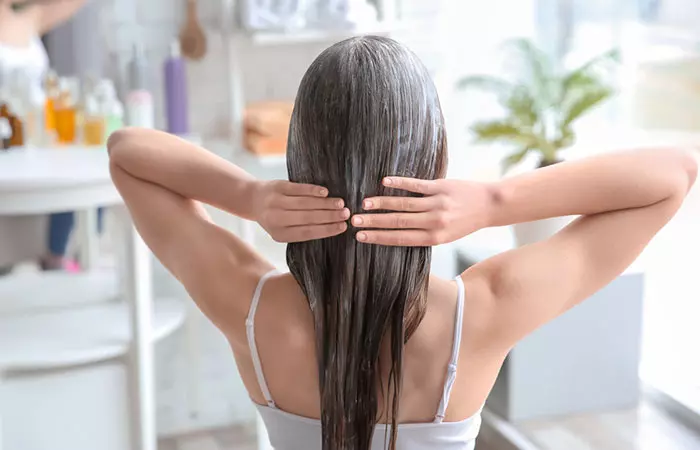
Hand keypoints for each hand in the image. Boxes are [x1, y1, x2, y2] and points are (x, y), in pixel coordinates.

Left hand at [252, 180, 349, 242]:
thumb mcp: (284, 230)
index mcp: (280, 234)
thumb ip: (302, 230)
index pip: (308, 233)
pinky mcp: (278, 187)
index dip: (327, 230)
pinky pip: (299, 189)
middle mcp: (276, 218)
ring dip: (325, 203)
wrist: (253, 199)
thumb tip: (332, 227)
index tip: (343, 227)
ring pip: (305, 203)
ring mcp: (276, 202)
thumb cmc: (274, 217)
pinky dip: (313, 191)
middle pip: (308, 218)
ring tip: (340, 203)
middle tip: (346, 214)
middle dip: (330, 216)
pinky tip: (325, 192)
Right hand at [351, 177, 493, 245]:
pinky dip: (399, 183)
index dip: (378, 237)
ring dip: (382, 203)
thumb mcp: (445, 236)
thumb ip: (423, 234)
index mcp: (434, 237)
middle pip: (398, 222)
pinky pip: (416, 185)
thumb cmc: (465, 223)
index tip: (361, 237)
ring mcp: (437, 203)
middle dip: (374, 222)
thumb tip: (395, 234)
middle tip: (354, 221)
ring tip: (364, 203)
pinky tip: (384, 182)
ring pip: (404, 204)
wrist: (490, 206)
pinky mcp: (441, 186)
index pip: (400, 238)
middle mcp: (434, 222)